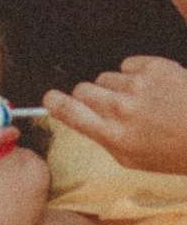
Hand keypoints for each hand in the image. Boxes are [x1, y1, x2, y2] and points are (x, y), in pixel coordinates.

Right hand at [43, 56, 186, 174]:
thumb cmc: (180, 151)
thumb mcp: (138, 159)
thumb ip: (107, 138)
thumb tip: (83, 119)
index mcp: (116, 137)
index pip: (69, 111)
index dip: (55, 102)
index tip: (51, 99)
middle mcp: (123, 109)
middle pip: (82, 90)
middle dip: (88, 96)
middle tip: (108, 106)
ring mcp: (139, 85)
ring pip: (106, 78)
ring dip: (116, 87)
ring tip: (140, 101)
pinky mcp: (154, 67)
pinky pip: (127, 65)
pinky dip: (135, 74)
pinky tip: (153, 88)